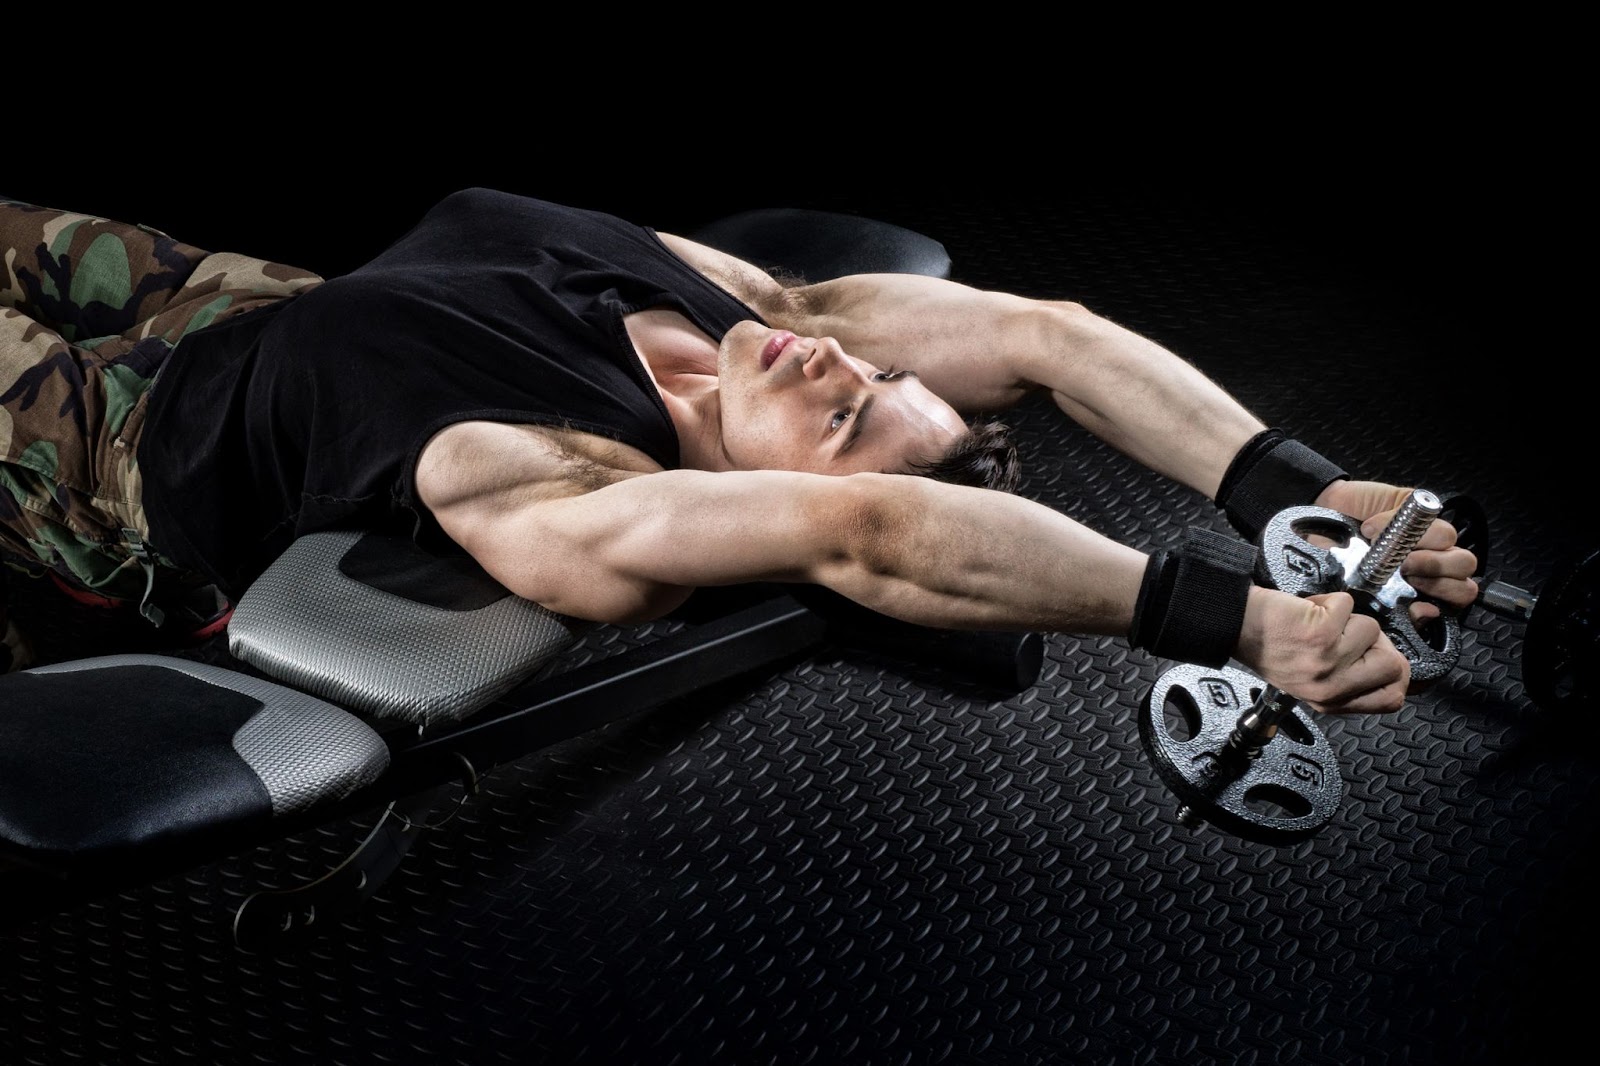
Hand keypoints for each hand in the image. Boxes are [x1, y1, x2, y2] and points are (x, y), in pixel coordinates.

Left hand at [1234, 586, 1410, 713]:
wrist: (1236, 626)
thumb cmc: (1269, 646)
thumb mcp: (1311, 679)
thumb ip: (1348, 679)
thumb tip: (1390, 664)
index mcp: (1331, 701)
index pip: (1390, 699)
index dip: (1395, 674)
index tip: (1382, 657)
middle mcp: (1330, 687)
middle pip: (1394, 666)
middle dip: (1375, 641)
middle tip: (1347, 633)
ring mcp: (1328, 661)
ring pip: (1371, 628)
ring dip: (1345, 617)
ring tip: (1316, 622)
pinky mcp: (1321, 634)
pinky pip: (1347, 605)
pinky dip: (1328, 600)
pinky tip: (1306, 611)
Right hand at [1314, 479, 1479, 620]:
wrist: (1313, 528)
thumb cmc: (1334, 565)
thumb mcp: (1358, 594)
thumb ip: (1391, 610)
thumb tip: (1425, 613)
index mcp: (1423, 586)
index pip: (1459, 594)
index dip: (1445, 594)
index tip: (1414, 592)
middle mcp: (1429, 560)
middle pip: (1464, 567)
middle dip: (1436, 570)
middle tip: (1405, 569)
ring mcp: (1426, 534)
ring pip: (1451, 539)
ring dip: (1421, 547)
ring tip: (1391, 549)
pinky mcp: (1415, 507)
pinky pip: (1424, 514)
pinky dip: (1395, 522)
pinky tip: (1372, 529)